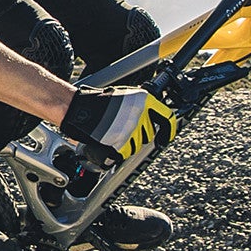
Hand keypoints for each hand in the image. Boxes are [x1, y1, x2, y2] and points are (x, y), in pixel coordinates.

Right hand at [59, 87, 174, 161]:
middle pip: (148, 134)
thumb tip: (151, 120)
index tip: (169, 136)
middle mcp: (140, 116)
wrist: (80, 110)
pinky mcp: (121, 144)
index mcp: (144, 101)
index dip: (170, 129)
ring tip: (111, 132)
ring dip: (127, 143)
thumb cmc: (98, 102)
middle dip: (138, 134)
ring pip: (137, 145)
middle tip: (123, 129)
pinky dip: (117, 151)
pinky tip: (108, 141)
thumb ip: (140, 107)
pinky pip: (124, 153)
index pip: (167, 117)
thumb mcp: (125, 96)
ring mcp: (131, 131)